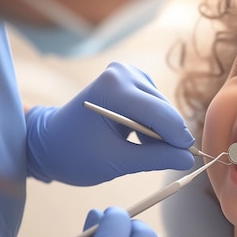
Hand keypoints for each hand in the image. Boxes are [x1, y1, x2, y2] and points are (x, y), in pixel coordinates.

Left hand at [26, 62, 194, 184]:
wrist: (49, 142)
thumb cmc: (74, 154)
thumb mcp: (116, 162)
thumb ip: (155, 159)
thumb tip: (187, 160)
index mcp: (113, 89)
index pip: (160, 114)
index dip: (177, 138)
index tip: (187, 159)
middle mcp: (123, 73)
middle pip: (164, 110)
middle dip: (167, 137)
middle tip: (159, 160)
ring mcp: (127, 73)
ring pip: (163, 108)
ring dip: (160, 132)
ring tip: (141, 150)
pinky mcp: (131, 79)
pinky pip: (155, 105)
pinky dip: (153, 124)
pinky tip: (138, 138)